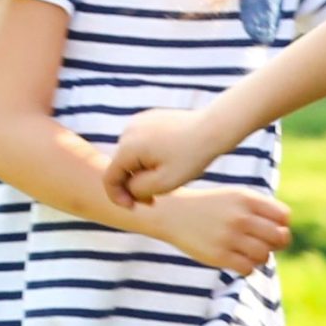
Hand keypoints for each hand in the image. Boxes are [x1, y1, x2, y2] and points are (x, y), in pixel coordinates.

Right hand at [105, 107, 220, 206]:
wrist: (215, 127)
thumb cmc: (193, 156)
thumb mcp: (164, 183)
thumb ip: (137, 190)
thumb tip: (126, 187)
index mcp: (128, 146)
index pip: (110, 178)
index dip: (118, 197)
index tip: (133, 208)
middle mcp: (128, 130)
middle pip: (122, 167)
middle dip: (136, 184)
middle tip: (156, 198)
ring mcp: (139, 121)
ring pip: (133, 156)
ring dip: (144, 170)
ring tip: (168, 177)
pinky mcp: (150, 118)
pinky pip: (143, 144)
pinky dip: (150, 156)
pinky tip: (170, 162)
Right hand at [151, 182, 293, 275]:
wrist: (173, 213)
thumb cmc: (212, 206)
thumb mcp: (237, 196)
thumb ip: (262, 209)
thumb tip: (285, 233)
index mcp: (248, 199)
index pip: (284, 217)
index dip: (281, 226)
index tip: (270, 229)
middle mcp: (240, 217)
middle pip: (279, 237)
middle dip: (276, 243)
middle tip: (264, 244)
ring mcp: (229, 237)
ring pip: (264, 255)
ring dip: (261, 257)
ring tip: (250, 253)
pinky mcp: (218, 255)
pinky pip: (248, 269)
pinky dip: (248, 268)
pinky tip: (239, 261)